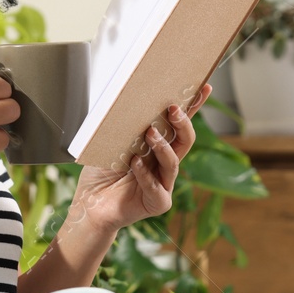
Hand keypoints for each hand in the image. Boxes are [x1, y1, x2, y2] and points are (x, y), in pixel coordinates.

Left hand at [70, 83, 212, 235]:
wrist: (89, 205)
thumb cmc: (100, 174)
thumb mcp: (110, 144)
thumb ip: (123, 129)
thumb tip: (126, 103)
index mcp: (156, 147)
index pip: (178, 125)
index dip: (194, 106)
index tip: (204, 87)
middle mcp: (163, 164)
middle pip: (185, 141)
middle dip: (183, 123)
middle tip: (173, 109)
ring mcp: (163, 184)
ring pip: (173, 162)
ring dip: (162, 146)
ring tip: (149, 133)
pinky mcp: (158, 202)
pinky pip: (156, 187)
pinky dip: (145, 174)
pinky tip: (135, 164)